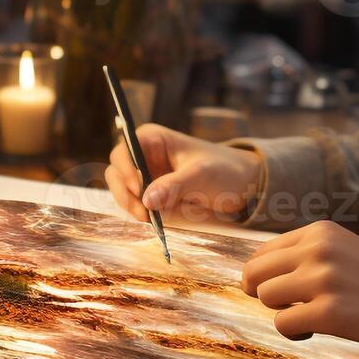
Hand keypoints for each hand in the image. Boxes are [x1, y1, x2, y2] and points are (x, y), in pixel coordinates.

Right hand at [104, 124, 263, 223]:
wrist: (241, 184)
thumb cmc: (224, 169)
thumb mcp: (201, 175)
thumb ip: (174, 185)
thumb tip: (147, 199)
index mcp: (152, 139)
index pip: (125, 150)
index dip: (126, 169)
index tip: (138, 189)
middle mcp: (144, 154)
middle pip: (117, 171)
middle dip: (125, 192)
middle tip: (141, 211)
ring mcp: (146, 174)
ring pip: (122, 189)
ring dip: (129, 204)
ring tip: (147, 218)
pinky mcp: (151, 193)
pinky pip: (134, 202)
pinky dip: (138, 211)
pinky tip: (151, 219)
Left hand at [240, 221, 358, 355]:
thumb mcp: (344, 250)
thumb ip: (305, 254)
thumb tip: (252, 274)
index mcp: (321, 231)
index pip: (262, 252)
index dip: (262, 276)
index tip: (279, 290)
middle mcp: (320, 249)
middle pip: (255, 273)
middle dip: (262, 293)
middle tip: (284, 305)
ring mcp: (324, 280)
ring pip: (266, 298)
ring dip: (282, 312)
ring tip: (308, 315)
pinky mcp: (330, 313)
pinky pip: (283, 325)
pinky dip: (295, 333)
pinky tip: (317, 330)